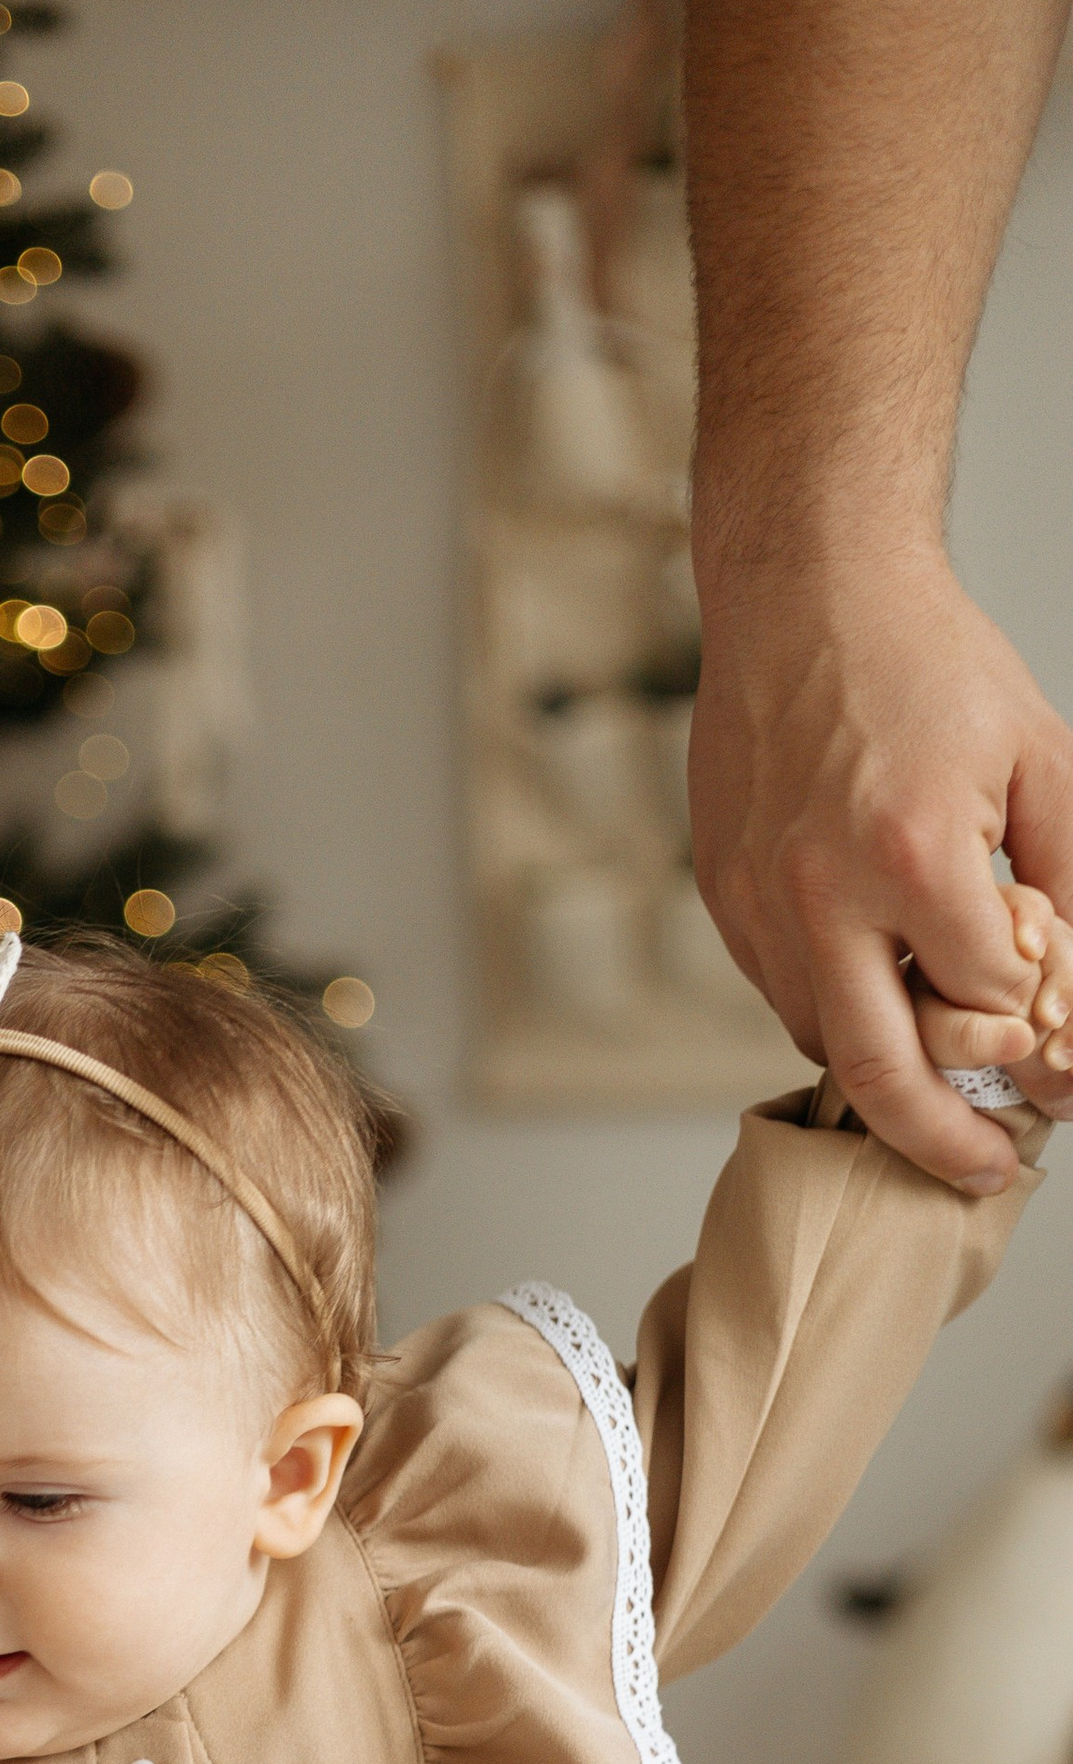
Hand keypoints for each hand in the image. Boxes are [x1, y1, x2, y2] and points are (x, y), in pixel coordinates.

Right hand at [689, 551, 1072, 1188]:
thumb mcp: (1040, 759)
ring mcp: (761, 903)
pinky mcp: (725, 897)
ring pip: (823, 1041)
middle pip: (882, 1075)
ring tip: (937, 1083)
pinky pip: (783, 991)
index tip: (1062, 1064)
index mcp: (914, 857)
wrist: (806, 592)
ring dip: (886, 1073)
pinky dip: (835, 1011)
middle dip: (942, 1143)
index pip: (988, 996)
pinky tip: (878, 992)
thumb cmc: (926, 662)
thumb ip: (1072, 876)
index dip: (1035, 1032)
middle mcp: (822, 895)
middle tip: (986, 1170)